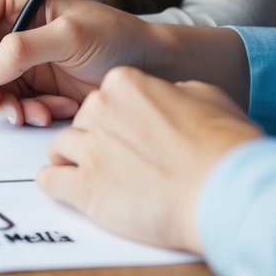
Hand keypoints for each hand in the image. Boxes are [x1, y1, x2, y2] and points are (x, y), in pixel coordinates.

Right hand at [0, 0, 156, 125]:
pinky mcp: (31, 84)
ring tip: (34, 113)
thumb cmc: (117, 38)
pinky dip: (27, 112)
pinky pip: (11, 102)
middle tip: (1, 105)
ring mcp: (20, 57)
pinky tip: (54, 110)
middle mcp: (12, 27)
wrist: (149, 67)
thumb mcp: (71, 37)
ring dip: (7, 104)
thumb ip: (23, 49)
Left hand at [40, 66, 261, 251]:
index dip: (117, 120)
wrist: (226, 190)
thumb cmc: (225, 146)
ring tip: (96, 177)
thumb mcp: (205, 98)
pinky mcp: (84, 187)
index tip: (130, 136)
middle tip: (119, 162)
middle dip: (95, 141)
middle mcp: (101, 109)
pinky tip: (70, 191)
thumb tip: (166, 98)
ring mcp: (90, 149)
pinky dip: (55, 185)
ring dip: (73, 162)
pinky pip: (49, 180)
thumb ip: (172, 93)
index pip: (105, 99)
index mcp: (126, 84)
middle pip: (80, 123)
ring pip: (60, 149)